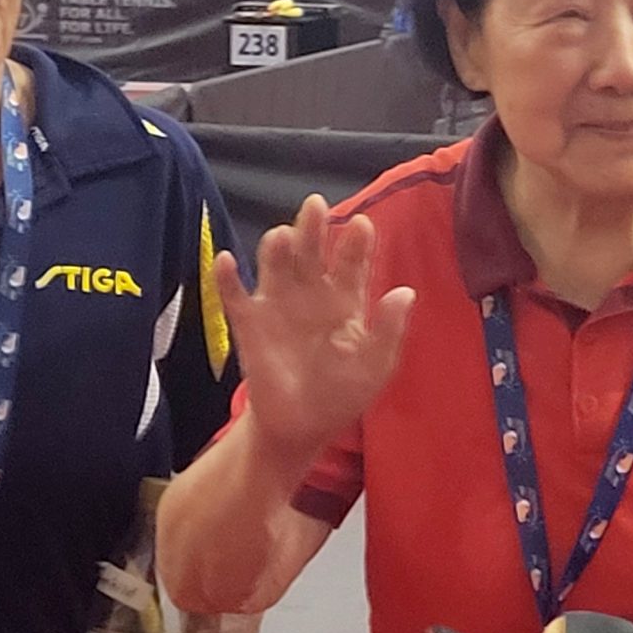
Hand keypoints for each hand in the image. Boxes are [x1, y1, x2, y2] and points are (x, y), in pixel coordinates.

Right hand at [213, 196, 413, 470]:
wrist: (302, 427)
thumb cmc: (342, 392)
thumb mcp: (374, 365)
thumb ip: (388, 330)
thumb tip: (405, 292)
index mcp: (346, 298)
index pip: (352, 262)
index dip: (356, 244)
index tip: (362, 226)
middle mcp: (311, 292)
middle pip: (312, 251)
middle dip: (313, 228)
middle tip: (315, 205)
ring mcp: (278, 304)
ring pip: (276, 264)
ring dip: (277, 248)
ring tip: (284, 236)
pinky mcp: (249, 324)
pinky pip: (236, 295)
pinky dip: (228, 278)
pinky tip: (227, 261)